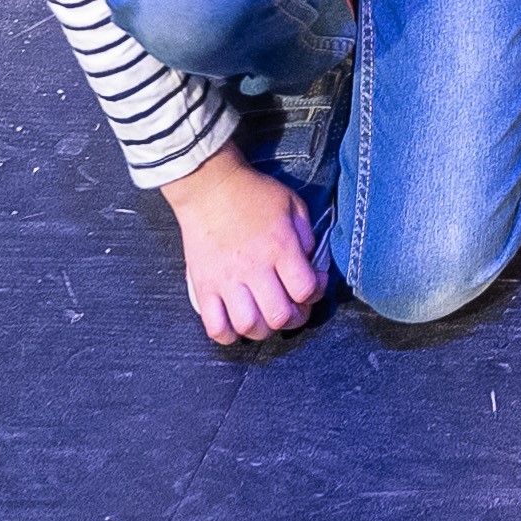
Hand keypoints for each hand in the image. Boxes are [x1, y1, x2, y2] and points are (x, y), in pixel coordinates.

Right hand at [164, 145, 330, 341]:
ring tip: (265, 316)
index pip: (306, 290)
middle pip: (280, 316)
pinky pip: (215, 327)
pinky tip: (236, 324)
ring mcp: (226, 281)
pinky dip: (228, 334)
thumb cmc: (253, 192)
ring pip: (249, 326)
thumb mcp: (292, 203)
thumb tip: (311, 263)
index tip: (314, 283)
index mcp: (280, 247)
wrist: (209, 186)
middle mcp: (254, 269)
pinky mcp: (203, 287)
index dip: (317, 293)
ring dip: (263, 329)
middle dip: (294, 318)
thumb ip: (307, 235)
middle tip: (293, 307)